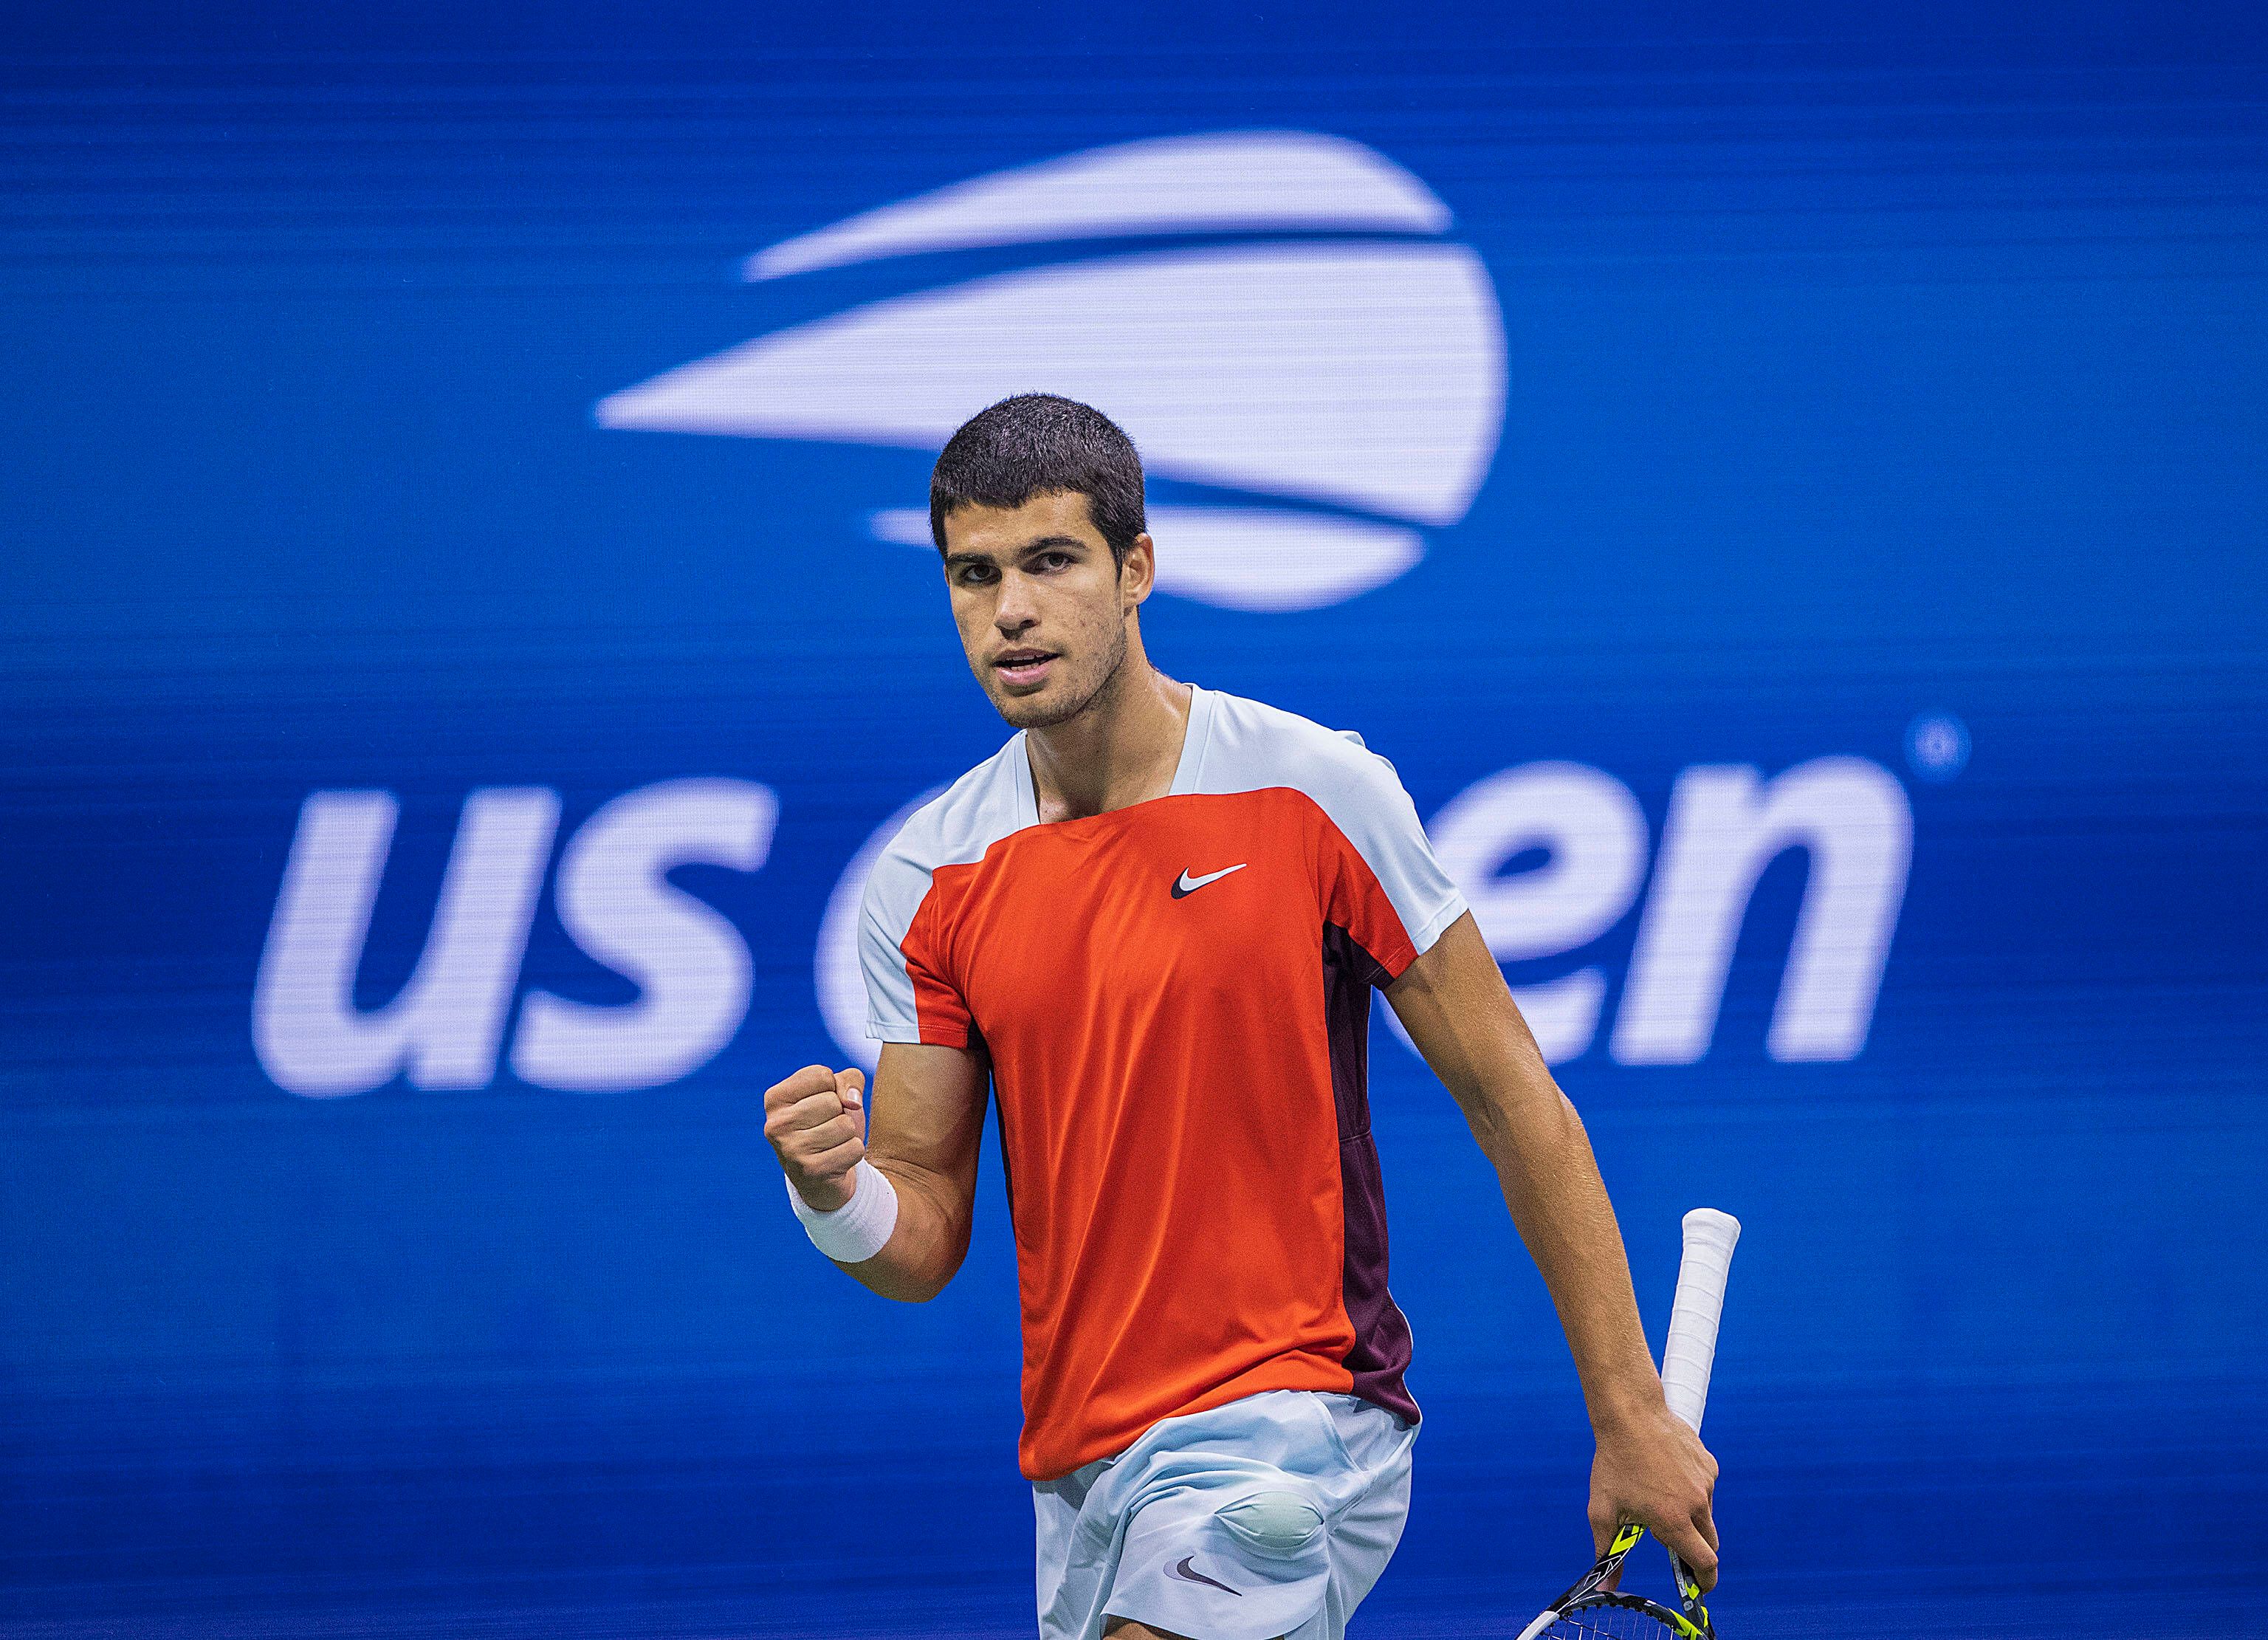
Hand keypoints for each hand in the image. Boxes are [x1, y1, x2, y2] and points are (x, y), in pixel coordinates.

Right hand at [763, 1064, 866, 1211]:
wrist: (824, 1175)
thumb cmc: (828, 1123)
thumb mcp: (836, 1091)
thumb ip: (849, 1080)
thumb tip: (852, 1101)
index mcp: (774, 1099)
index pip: (822, 1076)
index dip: (833, 1088)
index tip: (820, 1105)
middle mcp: (775, 1125)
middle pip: (832, 1101)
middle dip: (840, 1113)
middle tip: (826, 1128)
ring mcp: (790, 1150)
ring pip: (845, 1125)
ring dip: (847, 1134)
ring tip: (831, 1144)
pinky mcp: (811, 1171)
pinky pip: (854, 1148)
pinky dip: (853, 1153)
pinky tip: (836, 1159)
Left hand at [1588, 1398, 1719, 1591]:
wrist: (1631, 1413)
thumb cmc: (1613, 1463)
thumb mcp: (1602, 1511)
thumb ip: (1607, 1553)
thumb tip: (1605, 1587)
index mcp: (1675, 1520)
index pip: (1704, 1563)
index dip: (1705, 1580)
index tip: (1700, 1587)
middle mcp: (1697, 1503)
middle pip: (1709, 1543)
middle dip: (1696, 1552)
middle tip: (1672, 1546)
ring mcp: (1706, 1482)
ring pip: (1706, 1514)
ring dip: (1690, 1517)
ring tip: (1658, 1498)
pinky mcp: (1709, 1465)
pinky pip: (1705, 1488)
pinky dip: (1691, 1492)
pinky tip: (1667, 1476)